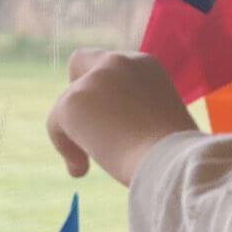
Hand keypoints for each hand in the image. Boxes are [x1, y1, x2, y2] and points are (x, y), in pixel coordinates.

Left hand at [47, 50, 196, 185]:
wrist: (171, 162)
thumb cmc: (175, 155)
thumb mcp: (160, 120)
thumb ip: (135, 112)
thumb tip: (114, 134)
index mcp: (146, 65)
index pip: (113, 66)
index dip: (106, 89)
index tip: (110, 119)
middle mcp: (119, 62)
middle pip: (80, 62)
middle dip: (78, 92)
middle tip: (84, 126)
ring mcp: (95, 79)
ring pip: (68, 103)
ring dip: (75, 132)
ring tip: (87, 165)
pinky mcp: (72, 102)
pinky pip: (56, 125)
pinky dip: (65, 148)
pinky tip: (80, 170)